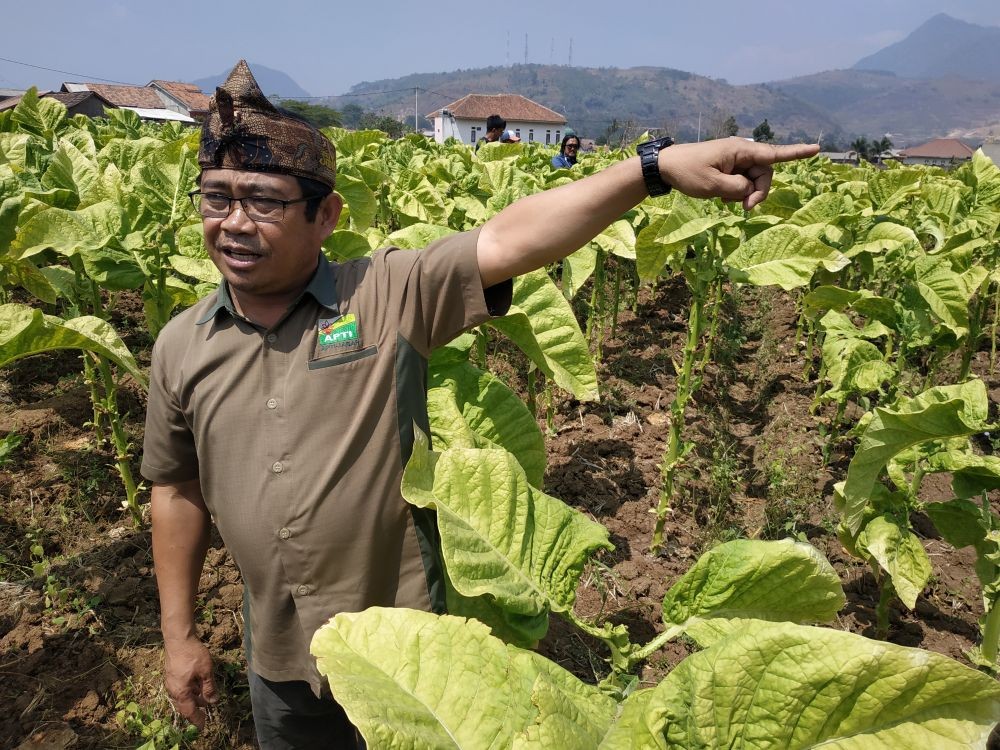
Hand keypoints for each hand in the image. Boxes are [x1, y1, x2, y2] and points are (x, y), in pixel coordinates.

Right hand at [163, 636, 217, 728]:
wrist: (178, 637)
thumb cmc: (192, 654)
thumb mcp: (206, 671)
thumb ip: (209, 688)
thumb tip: (213, 702)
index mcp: (181, 692)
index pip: (189, 711)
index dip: (197, 719)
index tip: (204, 725)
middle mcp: (173, 689)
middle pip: (185, 704)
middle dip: (196, 709)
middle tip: (206, 712)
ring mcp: (171, 681)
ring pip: (184, 695)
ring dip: (194, 698)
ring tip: (205, 698)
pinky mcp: (172, 673)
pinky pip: (182, 687)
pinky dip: (191, 690)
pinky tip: (199, 685)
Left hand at [659, 138, 819, 209]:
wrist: (666, 167)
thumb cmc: (688, 172)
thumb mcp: (714, 185)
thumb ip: (738, 189)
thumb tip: (751, 190)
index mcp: (740, 150)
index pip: (774, 153)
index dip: (797, 153)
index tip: (817, 149)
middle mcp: (741, 152)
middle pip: (764, 174)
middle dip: (758, 192)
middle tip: (745, 209)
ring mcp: (735, 160)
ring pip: (753, 181)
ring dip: (744, 194)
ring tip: (724, 201)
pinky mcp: (728, 168)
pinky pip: (742, 182)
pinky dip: (736, 192)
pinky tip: (722, 198)